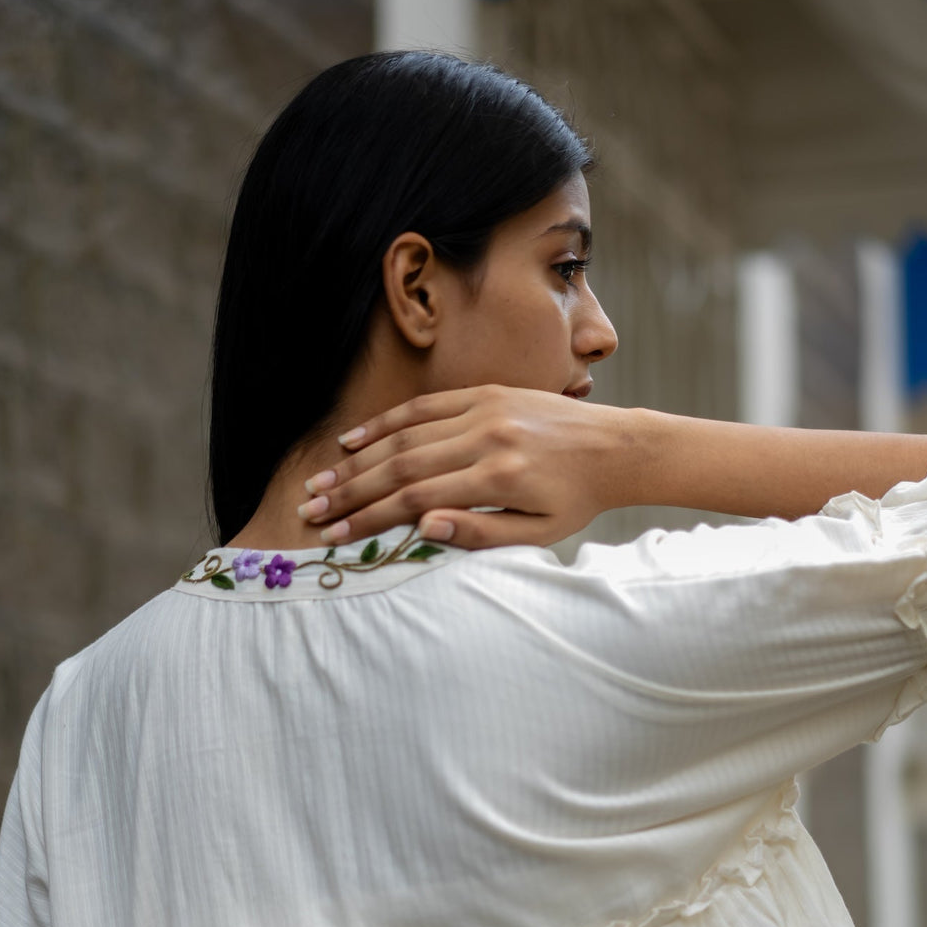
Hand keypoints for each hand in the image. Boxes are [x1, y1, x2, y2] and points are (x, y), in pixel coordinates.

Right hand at [297, 385, 643, 548]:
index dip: (370, 518)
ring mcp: (483, 409)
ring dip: (358, 459)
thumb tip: (423, 530)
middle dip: (351, 491)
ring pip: (406, 434)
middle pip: (401, 466)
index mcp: (498, 478)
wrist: (615, 447)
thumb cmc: (575, 500)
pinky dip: (386, 422)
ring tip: (322, 481)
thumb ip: (480, 533)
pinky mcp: (485, 392)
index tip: (335, 533)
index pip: (417, 500)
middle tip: (311, 509)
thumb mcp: (537, 532)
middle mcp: (485, 437)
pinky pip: (425, 405)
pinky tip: (354, 440)